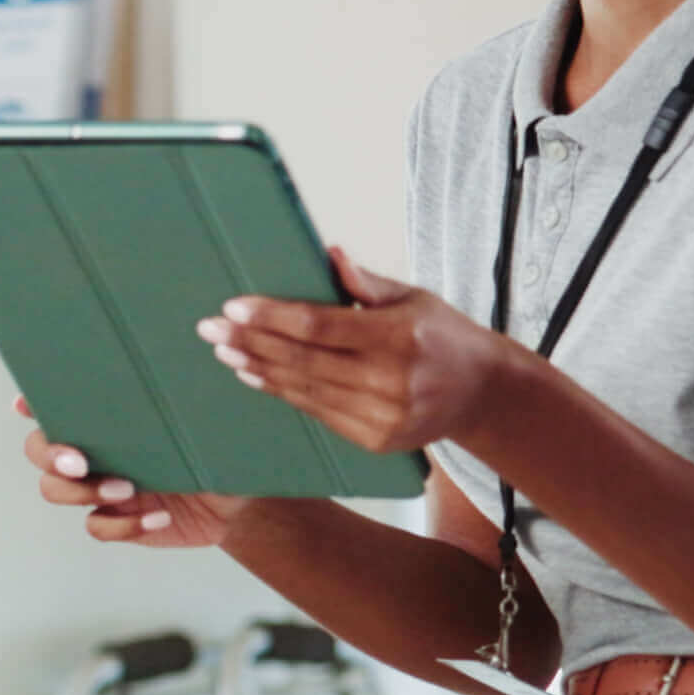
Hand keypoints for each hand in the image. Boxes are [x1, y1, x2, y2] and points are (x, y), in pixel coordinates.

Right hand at [18, 396, 243, 547]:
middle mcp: (93, 451)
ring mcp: (100, 487)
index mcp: (105, 419)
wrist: (238, 497)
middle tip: (80, 462)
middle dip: (50, 454)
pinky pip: (97, 526)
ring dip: (83, 491)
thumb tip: (181, 359)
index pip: (55, 404)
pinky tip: (159, 516)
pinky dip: (125, 525)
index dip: (32, 403)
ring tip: (126, 489)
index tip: (26, 404)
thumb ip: (183, 395)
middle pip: (38, 451)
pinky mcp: (118, 521)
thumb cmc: (217, 445)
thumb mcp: (203, 417)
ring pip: (55, 490)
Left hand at [201, 249, 515, 455]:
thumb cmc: (443, 335)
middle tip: (212, 328)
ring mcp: (383, 416)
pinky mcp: (376, 440)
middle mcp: (391, 380)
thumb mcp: (413, 297)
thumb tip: (327, 253)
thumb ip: (367, 283)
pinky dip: (284, 393)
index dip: (272, 318)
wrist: (482, 392)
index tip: (233, 307)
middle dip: (251, 342)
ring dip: (260, 370)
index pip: (320, 326)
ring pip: (306, 390)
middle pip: (304, 361)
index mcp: (399, 336)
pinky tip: (258, 376)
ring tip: (226, 351)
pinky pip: (319, 413)